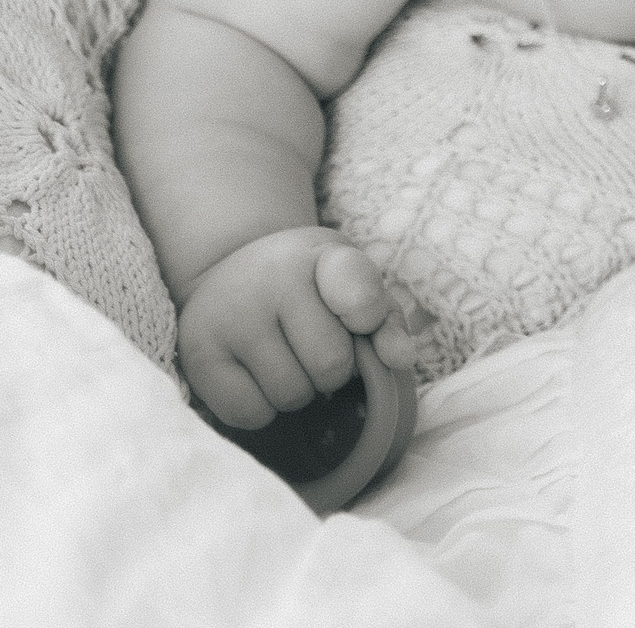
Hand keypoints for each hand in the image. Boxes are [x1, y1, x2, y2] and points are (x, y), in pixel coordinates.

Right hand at [177, 228, 414, 430]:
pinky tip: (259, 378)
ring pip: (290, 395)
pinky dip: (263, 409)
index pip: (360, 296)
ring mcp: (229, 318)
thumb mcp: (353, 284)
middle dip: (334, 370)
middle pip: (330, 366)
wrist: (233, 271)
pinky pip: (250, 414)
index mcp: (323, 256)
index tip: (361, 322)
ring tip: (288, 360)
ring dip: (299, 391)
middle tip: (317, 348)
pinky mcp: (198, 356)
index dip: (368, 318)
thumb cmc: (309, 286)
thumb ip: (386, 320)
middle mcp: (271, 281)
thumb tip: (401, 359)